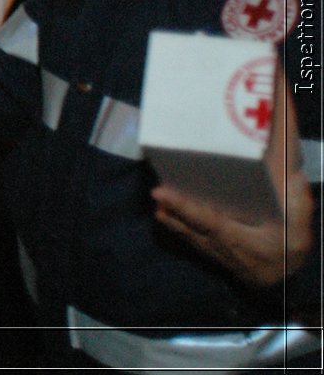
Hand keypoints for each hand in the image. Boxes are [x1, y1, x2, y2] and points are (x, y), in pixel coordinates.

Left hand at [152, 81, 314, 286]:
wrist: (283, 281)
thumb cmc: (289, 250)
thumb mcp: (299, 229)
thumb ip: (298, 203)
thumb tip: (294, 174)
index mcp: (238, 238)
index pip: (207, 220)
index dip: (184, 207)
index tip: (162, 193)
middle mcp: (219, 245)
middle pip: (190, 227)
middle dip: (173, 209)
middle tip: (156, 192)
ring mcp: (212, 250)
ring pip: (186, 233)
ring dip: (172, 218)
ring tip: (158, 199)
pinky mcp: (210, 251)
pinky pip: (190, 238)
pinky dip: (177, 226)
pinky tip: (165, 213)